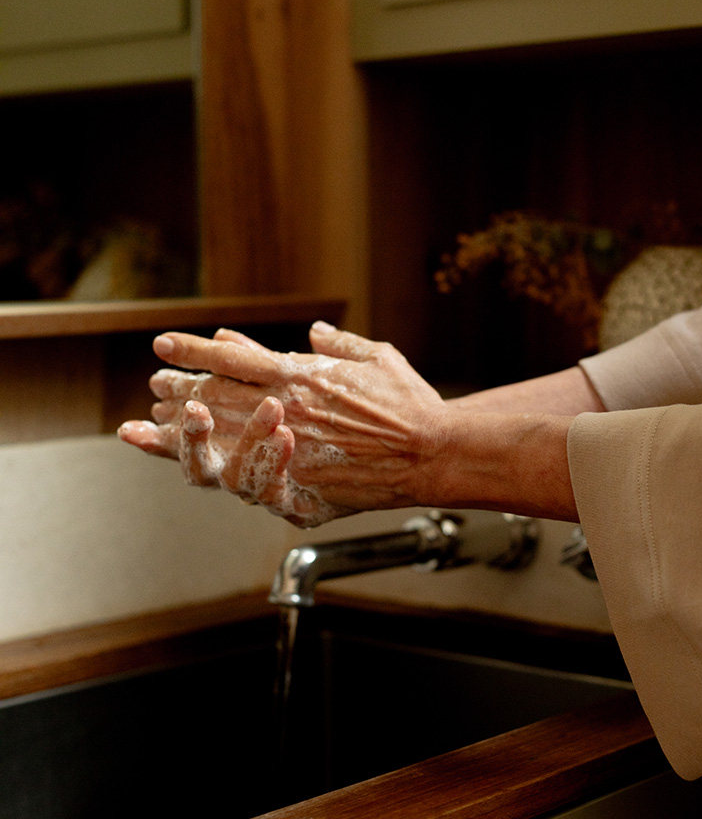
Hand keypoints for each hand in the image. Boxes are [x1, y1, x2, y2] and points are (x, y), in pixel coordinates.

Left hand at [118, 322, 449, 525]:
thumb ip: (339, 343)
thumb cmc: (411, 404)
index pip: (233, 360)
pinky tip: (199, 467)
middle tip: (155, 387)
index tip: (162, 344)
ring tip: (152, 425)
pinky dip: (219, 469)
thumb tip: (313, 331)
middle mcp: (287, 411)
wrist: (433, 452)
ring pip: (220, 441)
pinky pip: (248, 481)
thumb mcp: (376, 357)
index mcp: (303, 375)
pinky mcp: (299, 487)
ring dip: (182, 431)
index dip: (193, 351)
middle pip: (216, 399)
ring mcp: (289, 451)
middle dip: (179, 391)